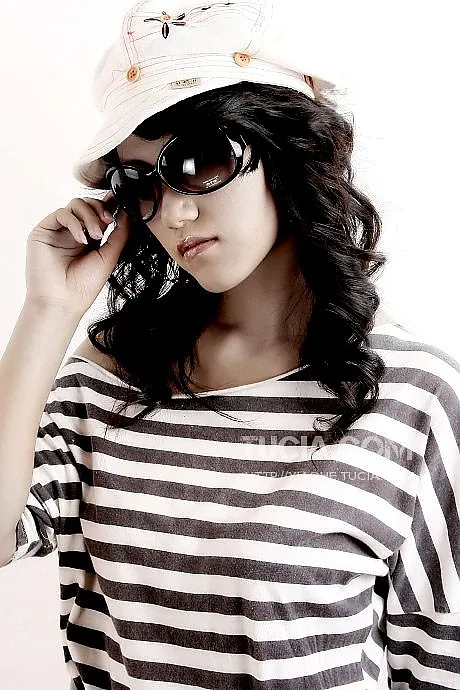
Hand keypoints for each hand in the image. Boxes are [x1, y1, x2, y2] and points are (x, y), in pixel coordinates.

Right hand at [25, 191, 130, 316]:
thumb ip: (120, 233)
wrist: (63, 302)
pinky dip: (74, 222)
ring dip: (90, 215)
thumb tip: (128, 212)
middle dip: (101, 209)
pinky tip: (81, 239)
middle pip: (88, 203)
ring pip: (76, 204)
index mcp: (90, 239)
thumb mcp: (110, 256)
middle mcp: (74, 232)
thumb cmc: (84, 285)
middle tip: (109, 222)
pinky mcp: (44, 231)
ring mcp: (59, 231)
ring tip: (95, 235)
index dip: (110, 206)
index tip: (122, 204)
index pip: (100, 213)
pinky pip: (61, 213)